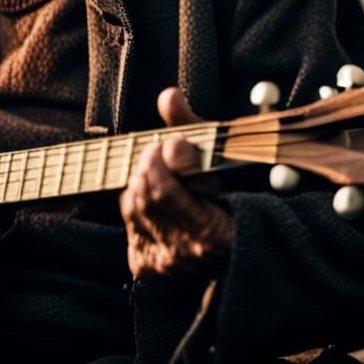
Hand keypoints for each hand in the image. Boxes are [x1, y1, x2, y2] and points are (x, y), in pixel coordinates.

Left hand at [120, 87, 233, 278]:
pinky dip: (136, 208)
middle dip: (146, 168)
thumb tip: (168, 95)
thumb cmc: (227, 193)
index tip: (167, 143)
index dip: (159, 161)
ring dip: (139, 184)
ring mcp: (167, 264)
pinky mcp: (148, 267)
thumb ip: (191, 125)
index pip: (162, 191)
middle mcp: (189, 254)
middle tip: (157, 152)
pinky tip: (154, 201)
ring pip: (133, 210)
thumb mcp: (214, 157)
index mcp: (213, 232)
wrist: (234, 245)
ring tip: (158, 173)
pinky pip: (129, 228)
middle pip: (143, 197)